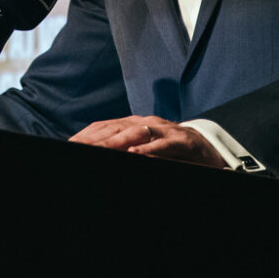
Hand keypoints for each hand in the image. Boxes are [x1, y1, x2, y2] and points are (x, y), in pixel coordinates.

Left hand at [72, 115, 227, 167]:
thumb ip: (123, 149)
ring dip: (116, 143)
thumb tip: (97, 153)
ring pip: (136, 134)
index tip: (69, 145)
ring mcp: (164, 130)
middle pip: (115, 129)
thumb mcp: (144, 148)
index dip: (86, 136)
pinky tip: (135, 154)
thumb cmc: (171, 152)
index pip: (104, 127)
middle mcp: (146, 122)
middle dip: (94, 140)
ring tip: (99, 151)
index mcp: (134, 124)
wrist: (209, 149)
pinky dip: (149, 149)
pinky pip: (163, 145)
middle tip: (76, 148)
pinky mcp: (181, 141)